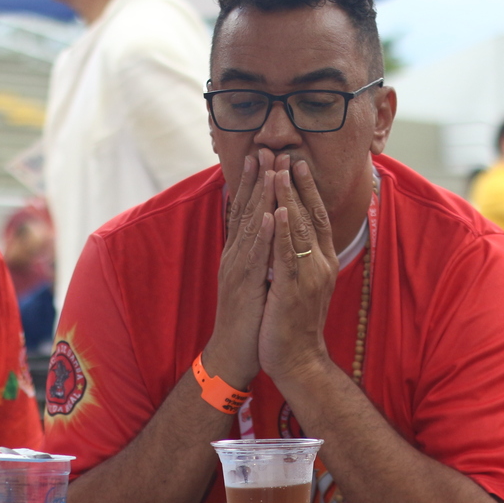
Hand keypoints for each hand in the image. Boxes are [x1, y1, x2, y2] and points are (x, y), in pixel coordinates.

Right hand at [203, 149, 275, 390]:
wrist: (235, 354)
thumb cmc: (248, 318)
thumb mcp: (253, 279)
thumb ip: (257, 255)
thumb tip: (266, 233)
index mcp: (239, 253)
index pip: (245, 211)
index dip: (252, 183)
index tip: (261, 156)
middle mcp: (235, 255)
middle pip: (244, 210)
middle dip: (255, 179)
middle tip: (264, 148)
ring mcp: (238, 269)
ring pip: (249, 227)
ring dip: (259, 197)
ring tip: (268, 170)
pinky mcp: (245, 287)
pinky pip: (255, 257)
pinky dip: (261, 235)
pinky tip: (269, 215)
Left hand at [259, 158, 338, 382]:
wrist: (299, 361)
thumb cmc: (295, 323)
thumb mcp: (301, 284)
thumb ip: (301, 258)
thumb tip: (294, 235)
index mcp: (322, 261)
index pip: (317, 217)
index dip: (307, 189)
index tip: (297, 162)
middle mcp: (321, 263)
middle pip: (311, 215)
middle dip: (297, 184)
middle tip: (287, 153)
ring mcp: (309, 276)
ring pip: (300, 229)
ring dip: (289, 198)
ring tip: (280, 170)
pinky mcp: (294, 290)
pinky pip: (289, 255)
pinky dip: (284, 231)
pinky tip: (278, 210)